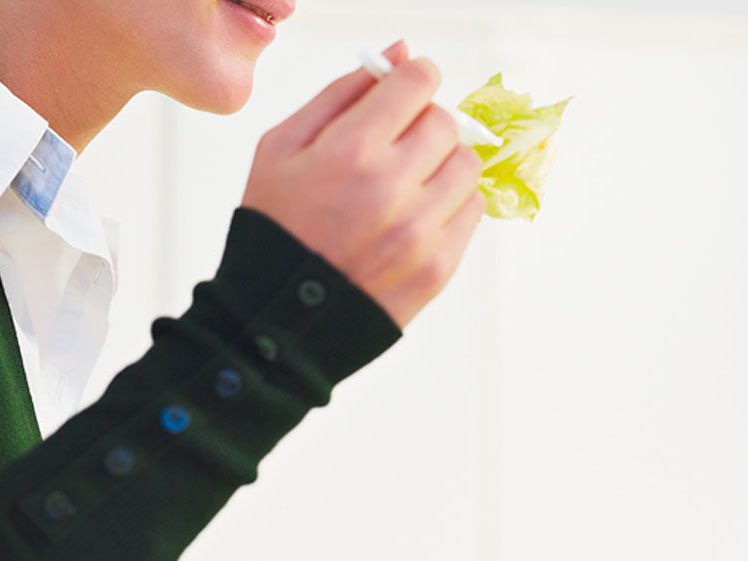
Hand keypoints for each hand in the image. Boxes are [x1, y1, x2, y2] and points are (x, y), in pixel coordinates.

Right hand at [241, 41, 485, 327]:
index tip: (410, 86)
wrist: (277, 320)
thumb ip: (341, 93)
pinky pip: (472, 212)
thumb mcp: (282, 148)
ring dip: (444, 163)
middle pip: (446, 123)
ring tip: (409, 181)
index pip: (417, 85)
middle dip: (426, 121)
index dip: (415, 77)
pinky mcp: (438, 268)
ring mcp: (420, 234)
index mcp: (350, 152)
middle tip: (400, 140)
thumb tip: (400, 54)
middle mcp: (391, 190)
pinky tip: (415, 214)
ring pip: (467, 167)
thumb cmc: (276, 228)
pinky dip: (451, 204)